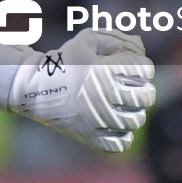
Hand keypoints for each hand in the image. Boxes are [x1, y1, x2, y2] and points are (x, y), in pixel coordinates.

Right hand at [6, 29, 155, 151]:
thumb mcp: (87, 40)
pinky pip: (121, 143)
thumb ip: (115, 39)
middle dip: (143, 89)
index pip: (144, 69)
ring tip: (123, 105)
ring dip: (133, 111)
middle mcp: (105, 96)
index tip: (133, 67)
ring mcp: (99, 119)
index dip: (142, 66)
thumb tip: (139, 48)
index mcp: (106, 70)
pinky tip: (114, 123)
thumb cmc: (64, 61)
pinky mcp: (91, 137)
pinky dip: (122, 134)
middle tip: (133, 87)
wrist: (35, 87)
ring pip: (136, 120)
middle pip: (146, 97)